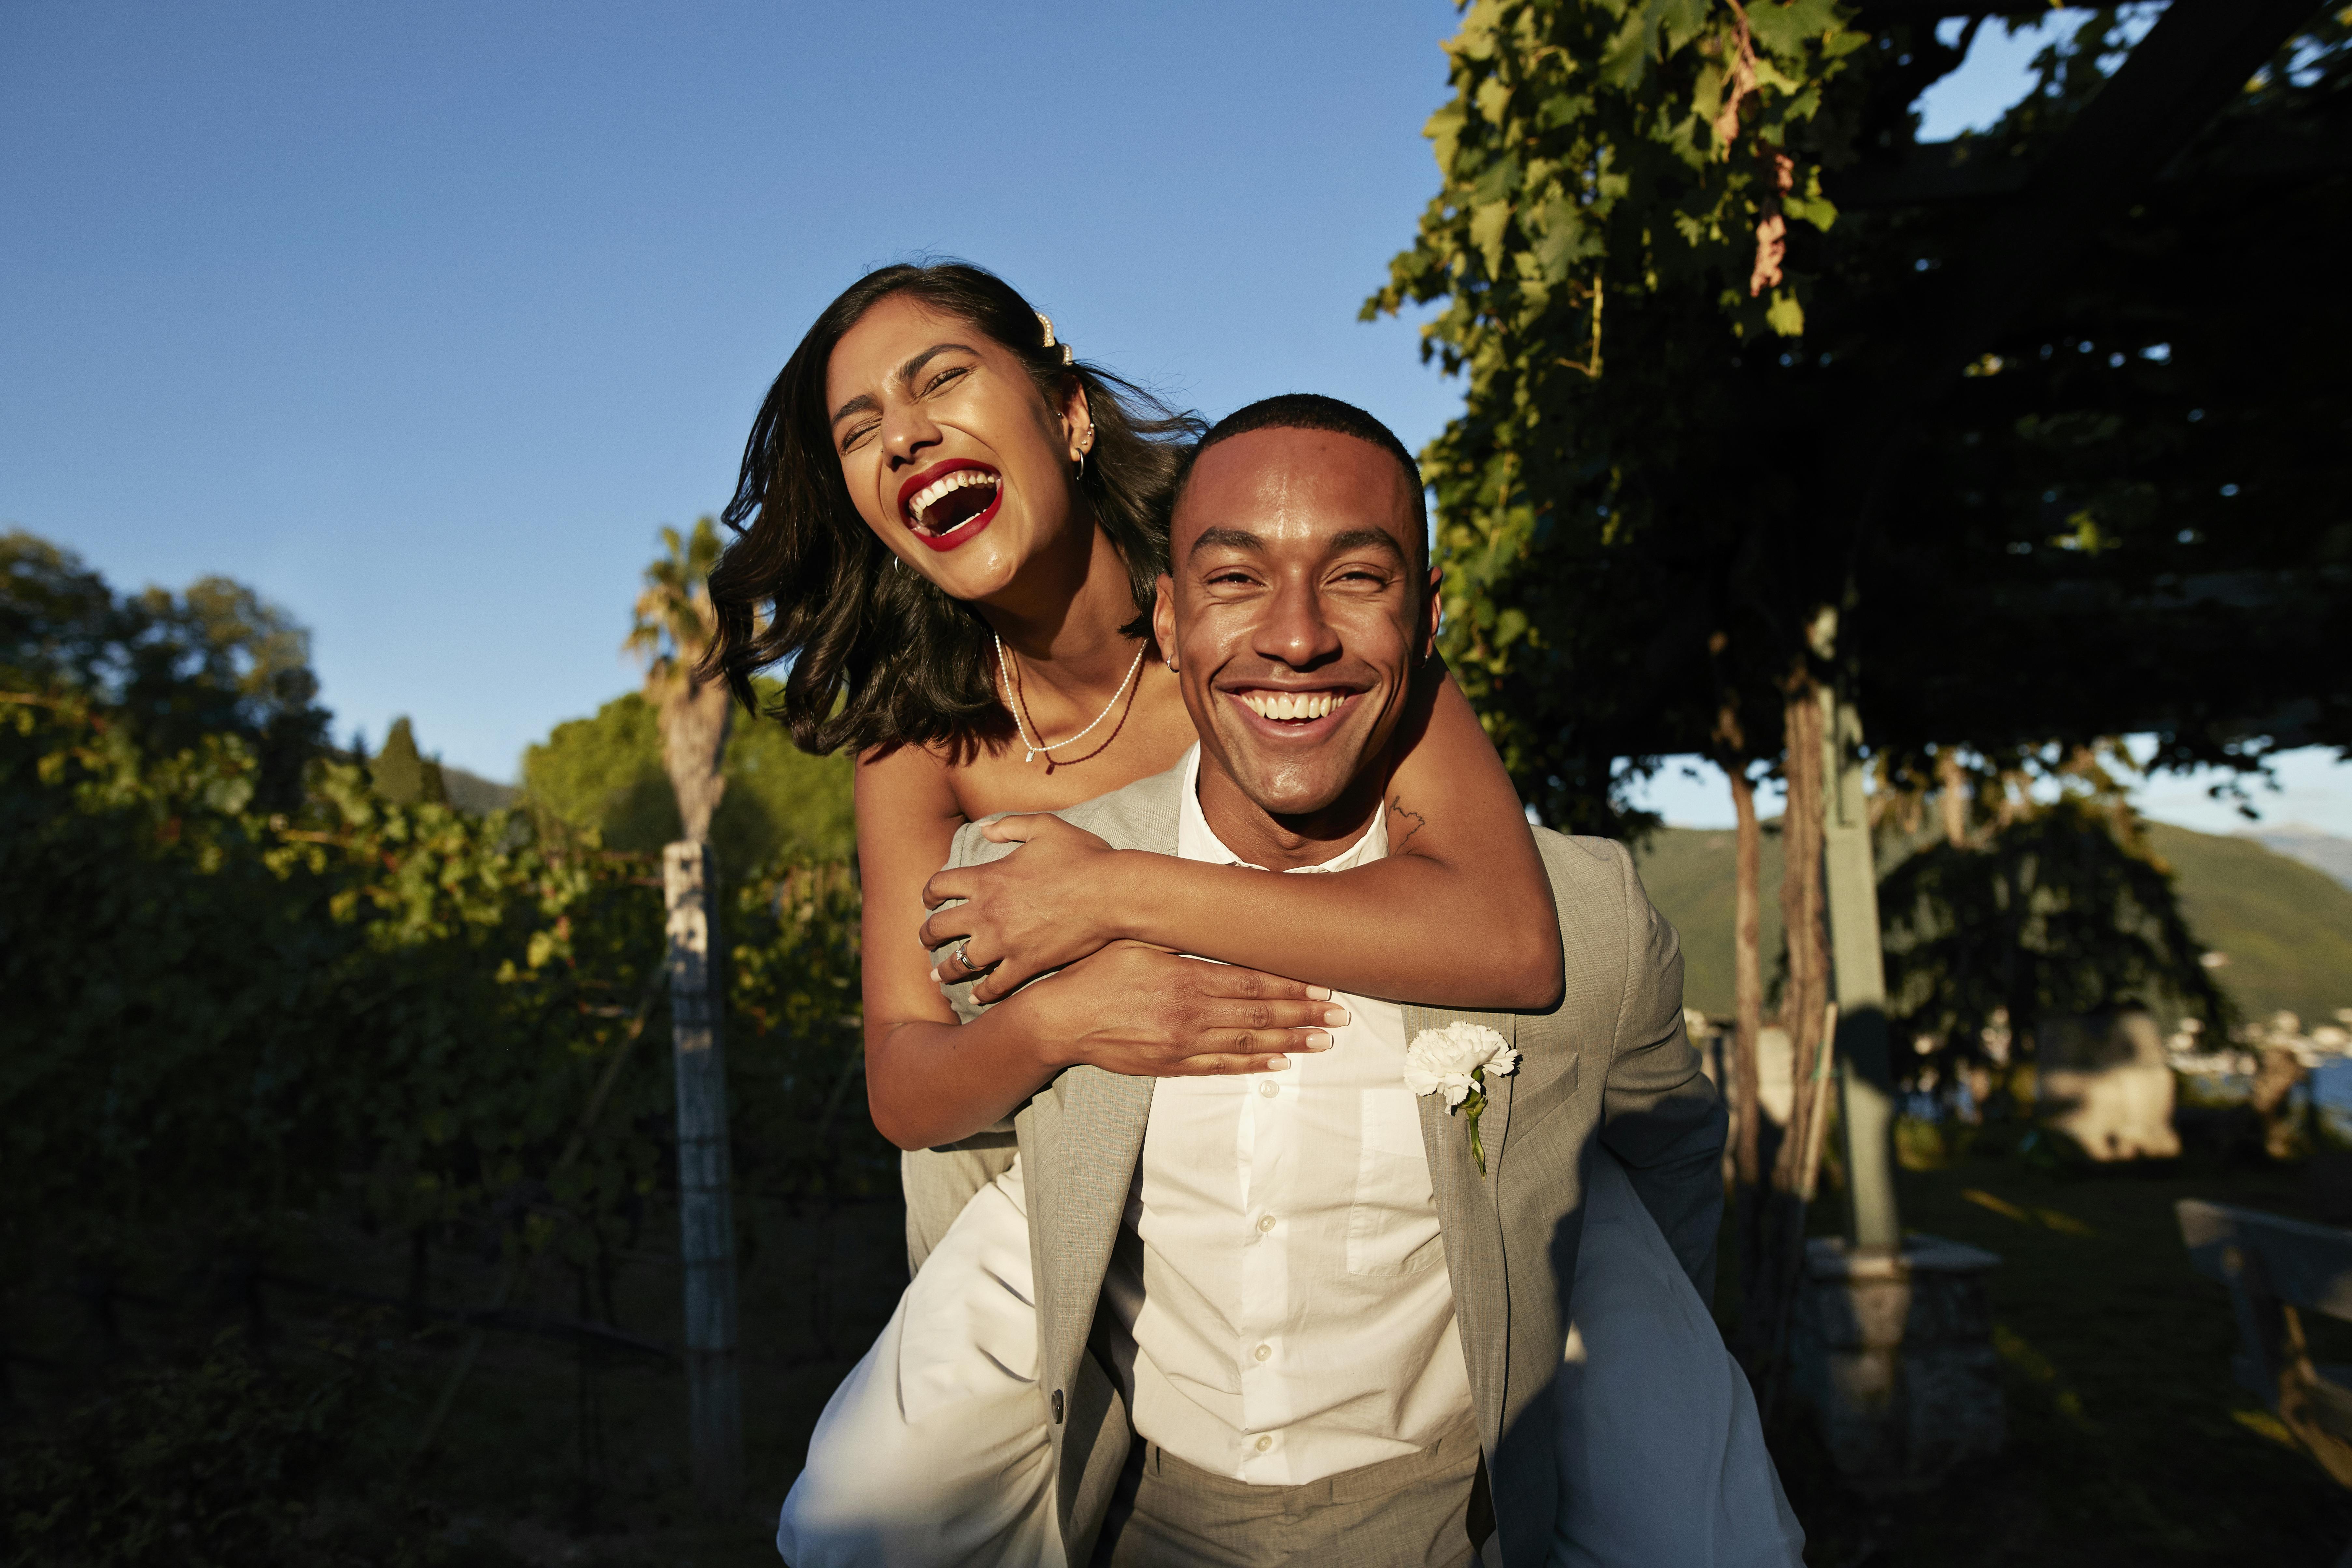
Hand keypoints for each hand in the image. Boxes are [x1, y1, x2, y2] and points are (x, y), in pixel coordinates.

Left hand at [920, 814, 1127, 1002]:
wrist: (1110, 893)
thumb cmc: (1081, 857)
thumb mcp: (1045, 827)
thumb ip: (1010, 825)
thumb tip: (984, 829)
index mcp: (987, 878)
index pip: (940, 885)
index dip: (929, 893)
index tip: (928, 900)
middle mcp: (987, 912)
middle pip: (939, 928)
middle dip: (927, 935)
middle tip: (925, 939)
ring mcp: (1003, 942)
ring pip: (958, 963)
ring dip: (945, 971)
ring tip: (938, 976)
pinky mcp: (1024, 964)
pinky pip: (994, 986)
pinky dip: (982, 994)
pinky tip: (976, 998)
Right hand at [1012, 941, 1348, 1077]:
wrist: (1058, 1019)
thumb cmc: (1095, 971)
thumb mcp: (1135, 938)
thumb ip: (1177, 926)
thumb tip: (1211, 901)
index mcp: (1185, 977)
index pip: (1252, 982)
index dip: (1292, 984)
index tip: (1324, 983)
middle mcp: (1190, 1013)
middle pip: (1260, 1015)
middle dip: (1304, 1014)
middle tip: (1341, 1015)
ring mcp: (1182, 1043)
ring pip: (1248, 1044)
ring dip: (1290, 1042)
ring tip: (1324, 1040)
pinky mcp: (1170, 1064)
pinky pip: (1221, 1067)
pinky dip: (1253, 1067)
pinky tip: (1279, 1063)